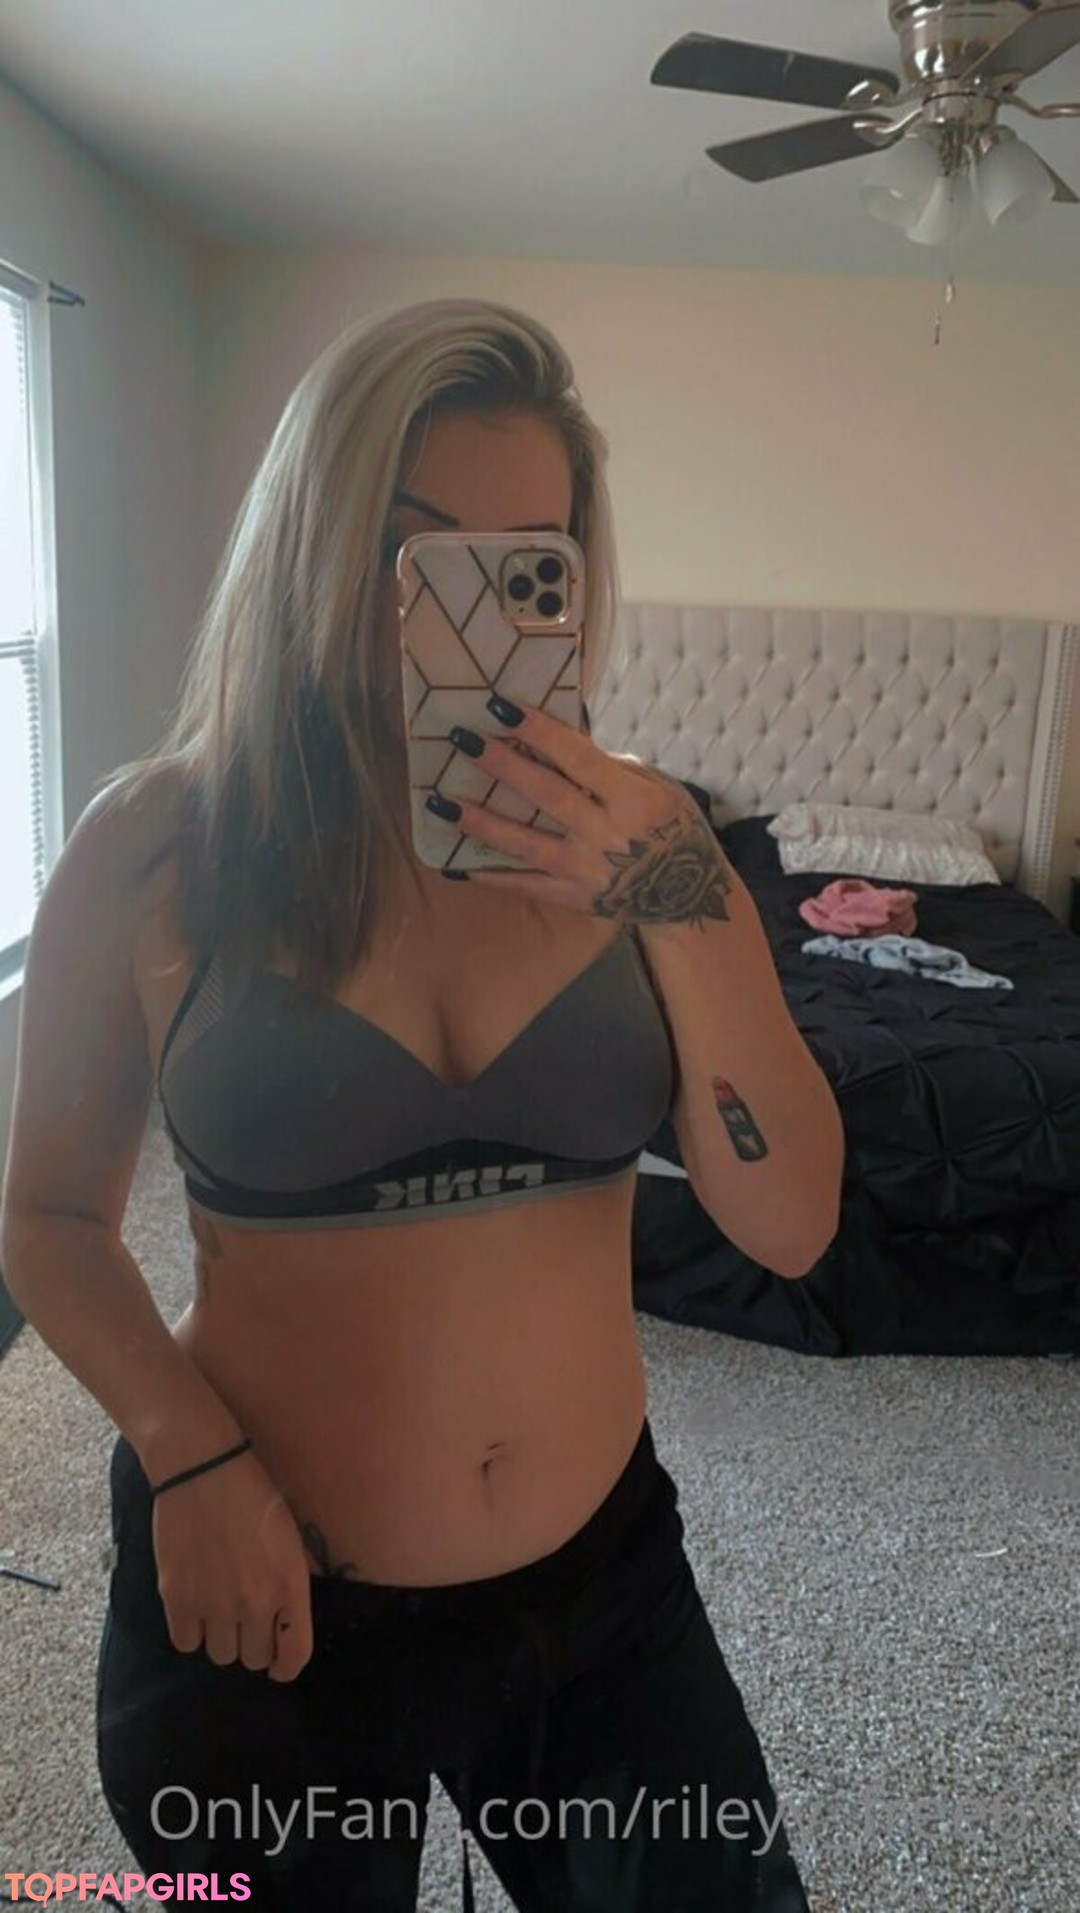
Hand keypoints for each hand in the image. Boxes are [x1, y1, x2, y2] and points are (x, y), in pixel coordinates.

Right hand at [151, 1448, 313, 1682]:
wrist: (202, 1469)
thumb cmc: (252, 1495)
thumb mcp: (289, 1537)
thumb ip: (289, 1583)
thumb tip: (285, 1618)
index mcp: (289, 1584)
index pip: (295, 1655)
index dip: (287, 1666)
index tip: (279, 1663)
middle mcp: (254, 1602)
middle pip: (253, 1658)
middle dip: (252, 1643)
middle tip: (245, 1619)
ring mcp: (214, 1603)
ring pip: (220, 1654)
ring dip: (222, 1637)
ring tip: (219, 1607)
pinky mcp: (177, 1599)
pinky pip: (186, 1642)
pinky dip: (191, 1630)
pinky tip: (195, 1605)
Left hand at [436, 697, 731, 924]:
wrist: (689, 895)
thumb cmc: (671, 826)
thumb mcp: (657, 787)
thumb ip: (609, 768)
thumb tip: (556, 740)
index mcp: (633, 800)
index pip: (579, 758)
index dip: (539, 731)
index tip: (500, 707)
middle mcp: (608, 836)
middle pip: (547, 795)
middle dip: (502, 766)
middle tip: (462, 740)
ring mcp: (588, 871)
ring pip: (526, 844)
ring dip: (482, 822)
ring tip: (442, 802)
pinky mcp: (574, 899)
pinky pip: (526, 886)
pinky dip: (492, 876)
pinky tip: (456, 864)